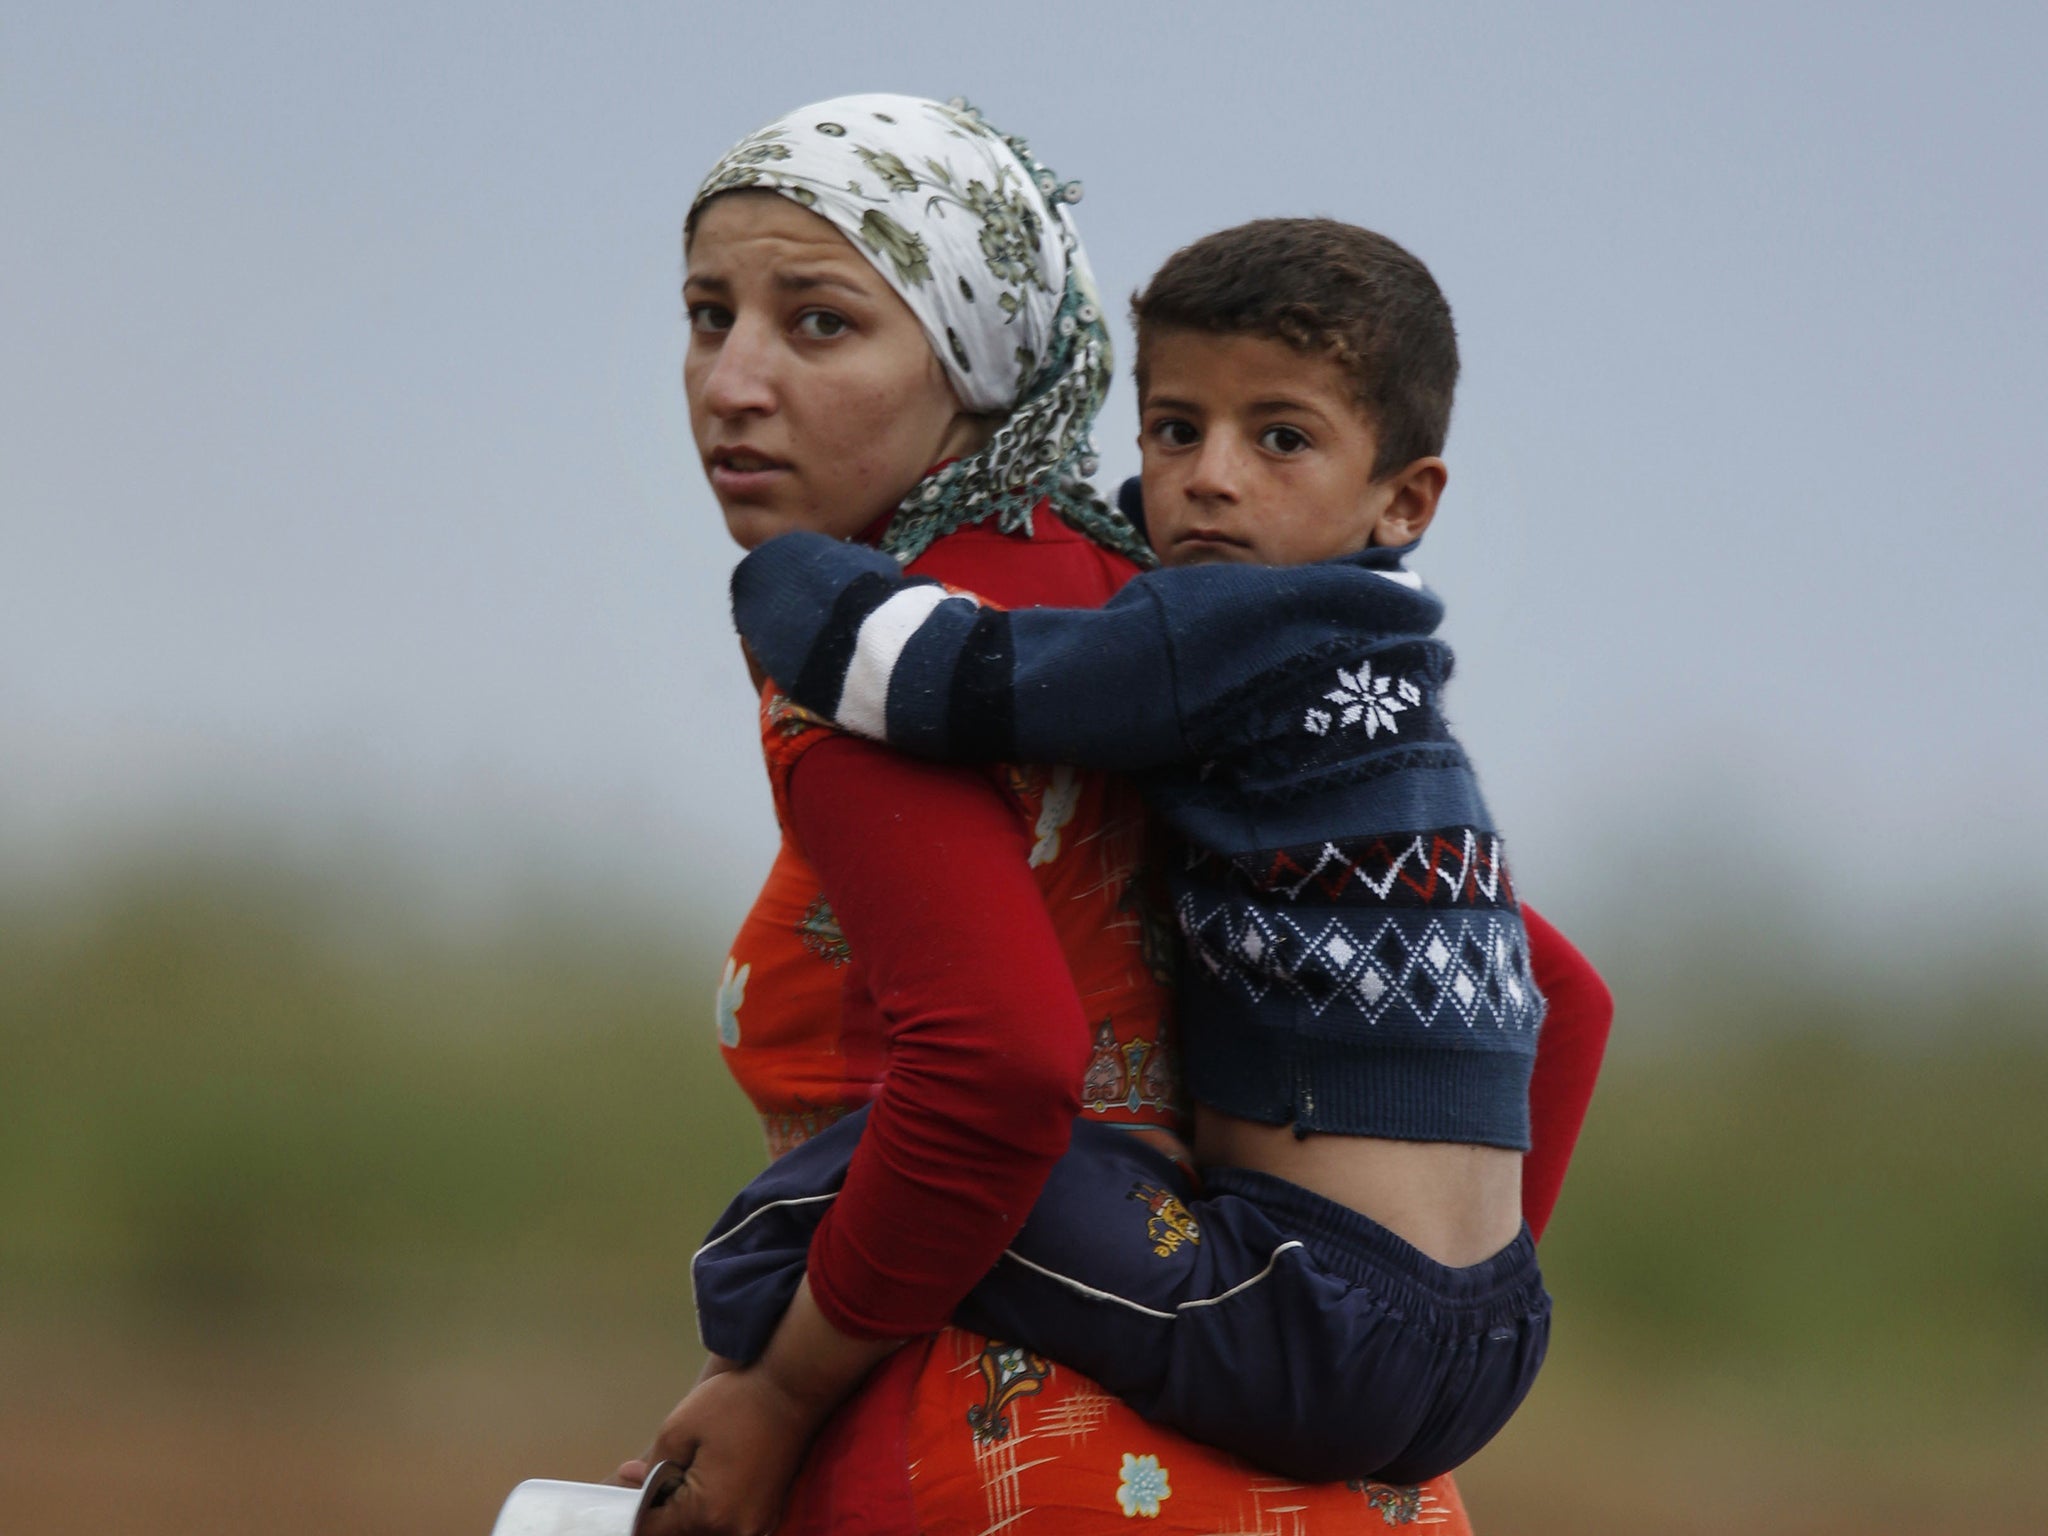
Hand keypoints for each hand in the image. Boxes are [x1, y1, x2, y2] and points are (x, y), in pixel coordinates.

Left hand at [620, 1367, 825, 1535]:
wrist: (793, 1389)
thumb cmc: (736, 1403)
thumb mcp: (678, 1427)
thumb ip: (652, 1466)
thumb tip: (632, 1481)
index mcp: (707, 1513)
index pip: (654, 1530)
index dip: (639, 1510)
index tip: (633, 1488)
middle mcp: (734, 1530)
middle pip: (681, 1533)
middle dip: (664, 1508)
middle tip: (657, 1475)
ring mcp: (756, 1526)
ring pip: (705, 1530)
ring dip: (689, 1510)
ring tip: (686, 1470)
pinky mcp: (768, 1515)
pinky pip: (729, 1523)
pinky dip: (713, 1508)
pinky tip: (709, 1476)